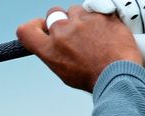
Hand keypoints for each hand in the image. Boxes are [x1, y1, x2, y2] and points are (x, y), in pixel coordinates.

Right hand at [18, 6, 142, 91]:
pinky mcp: (101, 14)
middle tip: (72, 31)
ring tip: (92, 34)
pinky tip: (104, 33)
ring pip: (75, 10)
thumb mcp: (63, 70)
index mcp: (49, 49)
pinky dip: (99, 19)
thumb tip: (52, 41)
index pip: (26, 30)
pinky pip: (95, 10)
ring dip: (81, 18)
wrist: (118, 73)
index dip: (34, 26)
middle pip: (53, 13)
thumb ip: (54, 51)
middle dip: (60, 19)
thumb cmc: (92, 76)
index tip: (41, 27)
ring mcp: (82, 21)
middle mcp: (62, 32)